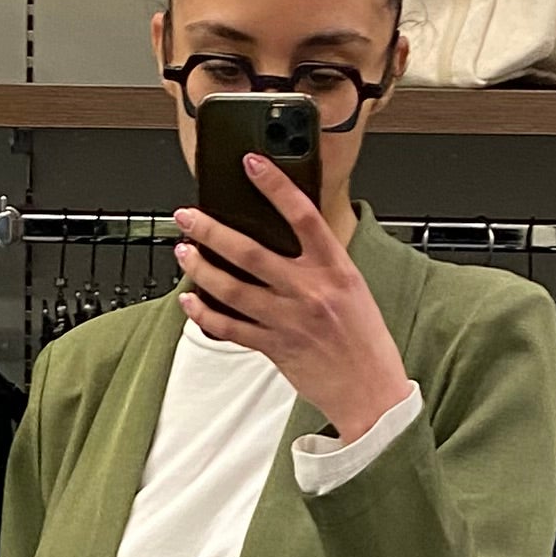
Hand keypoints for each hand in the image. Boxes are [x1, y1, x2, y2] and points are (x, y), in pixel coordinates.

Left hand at [172, 167, 410, 440]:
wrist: (372, 392)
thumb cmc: (365, 341)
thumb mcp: (353, 288)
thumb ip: (321, 263)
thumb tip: (285, 236)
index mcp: (336, 269)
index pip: (303, 216)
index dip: (276, 186)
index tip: (252, 164)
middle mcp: (310, 291)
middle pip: (250, 252)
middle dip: (211, 230)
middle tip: (188, 215)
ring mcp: (288, 320)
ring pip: (231, 288)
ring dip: (200, 268)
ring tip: (184, 252)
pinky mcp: (274, 347)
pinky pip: (229, 326)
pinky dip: (204, 313)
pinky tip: (190, 300)